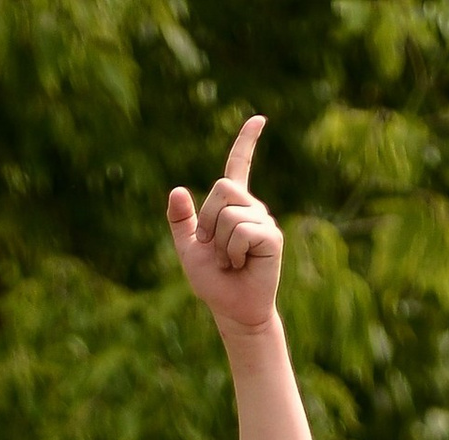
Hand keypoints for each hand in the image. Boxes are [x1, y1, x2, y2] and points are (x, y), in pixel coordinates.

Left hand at [168, 116, 281, 335]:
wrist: (231, 309)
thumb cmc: (213, 282)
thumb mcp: (188, 249)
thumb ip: (180, 221)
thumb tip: (177, 190)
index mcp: (232, 206)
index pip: (240, 166)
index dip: (247, 142)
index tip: (259, 119)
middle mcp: (251, 207)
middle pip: (222, 188)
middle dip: (207, 220)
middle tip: (212, 247)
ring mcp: (264, 221)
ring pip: (228, 214)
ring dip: (218, 244)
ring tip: (228, 261)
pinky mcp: (271, 237)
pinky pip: (241, 231)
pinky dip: (231, 252)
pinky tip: (240, 265)